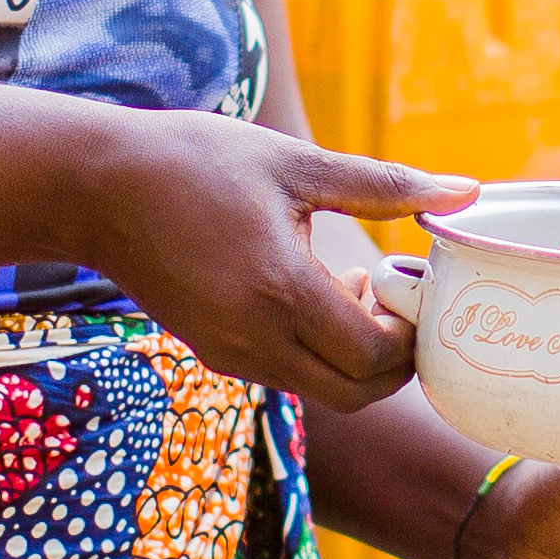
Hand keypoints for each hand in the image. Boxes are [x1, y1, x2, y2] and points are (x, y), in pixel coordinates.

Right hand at [84, 115, 472, 405]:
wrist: (96, 189)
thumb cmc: (194, 163)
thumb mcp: (294, 164)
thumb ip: (383, 184)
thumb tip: (463, 190)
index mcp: (280, 292)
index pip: (373, 358)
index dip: (409, 335)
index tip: (411, 286)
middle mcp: (254, 339)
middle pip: (355, 395)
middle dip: (393, 361)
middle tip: (397, 301)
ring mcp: (230, 353)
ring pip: (321, 390)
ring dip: (353, 358)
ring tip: (349, 287)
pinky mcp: (213, 352)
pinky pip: (285, 374)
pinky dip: (315, 351)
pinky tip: (310, 293)